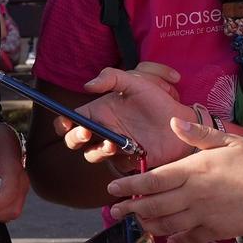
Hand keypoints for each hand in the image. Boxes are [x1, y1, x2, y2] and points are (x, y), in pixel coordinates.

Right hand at [60, 63, 190, 168]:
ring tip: (112, 143)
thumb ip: (112, 78)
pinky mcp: (126, 160)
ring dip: (96, 150)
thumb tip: (87, 86)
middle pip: (74, 140)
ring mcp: (113, 147)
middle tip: (85, 132)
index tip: (66, 122)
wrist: (179, 122)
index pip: (71, 120)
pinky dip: (117, 159)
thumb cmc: (157, 101)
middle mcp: (102, 130)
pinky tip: (129, 149)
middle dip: (74, 138)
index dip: (63, 123)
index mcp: (99, 111)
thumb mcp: (135, 83)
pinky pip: (114, 164)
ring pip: (91, 154)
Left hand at [108, 117, 242, 242]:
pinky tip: (168, 239)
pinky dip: (176, 239)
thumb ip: (199, 135)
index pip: (154, 180)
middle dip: (131, 209)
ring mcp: (203, 215)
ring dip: (148, 225)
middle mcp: (194, 194)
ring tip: (136, 223)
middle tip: (115, 211)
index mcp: (195, 170)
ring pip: (166, 223)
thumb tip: (174, 121)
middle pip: (154, 205)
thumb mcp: (230, 142)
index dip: (130, 186)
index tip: (112, 188)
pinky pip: (189, 237)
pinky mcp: (215, 231)